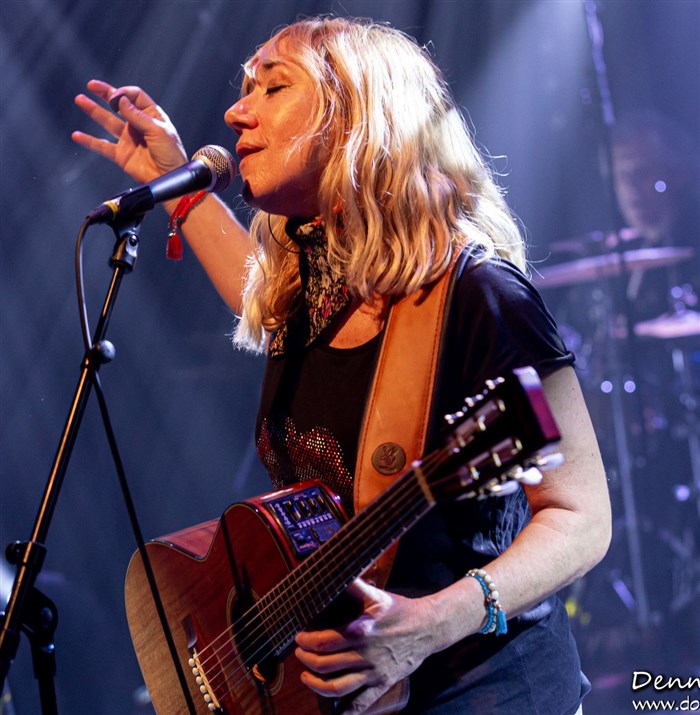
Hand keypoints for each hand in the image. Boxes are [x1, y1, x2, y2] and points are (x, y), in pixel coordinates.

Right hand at [72, 79, 187, 184]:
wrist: (170, 179)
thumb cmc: (172, 155)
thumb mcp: (158, 131)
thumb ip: (138, 116)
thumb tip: (120, 99)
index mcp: (152, 117)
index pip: (135, 97)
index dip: (124, 93)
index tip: (116, 97)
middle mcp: (138, 126)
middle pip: (119, 105)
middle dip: (105, 94)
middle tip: (92, 85)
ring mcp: (129, 140)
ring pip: (107, 122)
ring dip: (93, 111)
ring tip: (80, 99)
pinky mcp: (122, 155)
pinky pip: (102, 146)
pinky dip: (89, 141)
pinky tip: (77, 136)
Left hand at [294, 579, 439, 713]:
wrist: (428, 627)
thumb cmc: (399, 609)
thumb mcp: (376, 595)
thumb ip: (354, 586)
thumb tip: (335, 574)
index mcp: (360, 631)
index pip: (323, 641)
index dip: (306, 641)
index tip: (298, 638)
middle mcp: (365, 653)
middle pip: (325, 665)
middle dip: (306, 661)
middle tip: (299, 655)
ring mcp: (374, 671)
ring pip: (337, 687)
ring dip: (316, 685)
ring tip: (306, 677)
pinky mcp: (383, 683)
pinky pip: (361, 703)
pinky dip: (346, 712)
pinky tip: (335, 712)